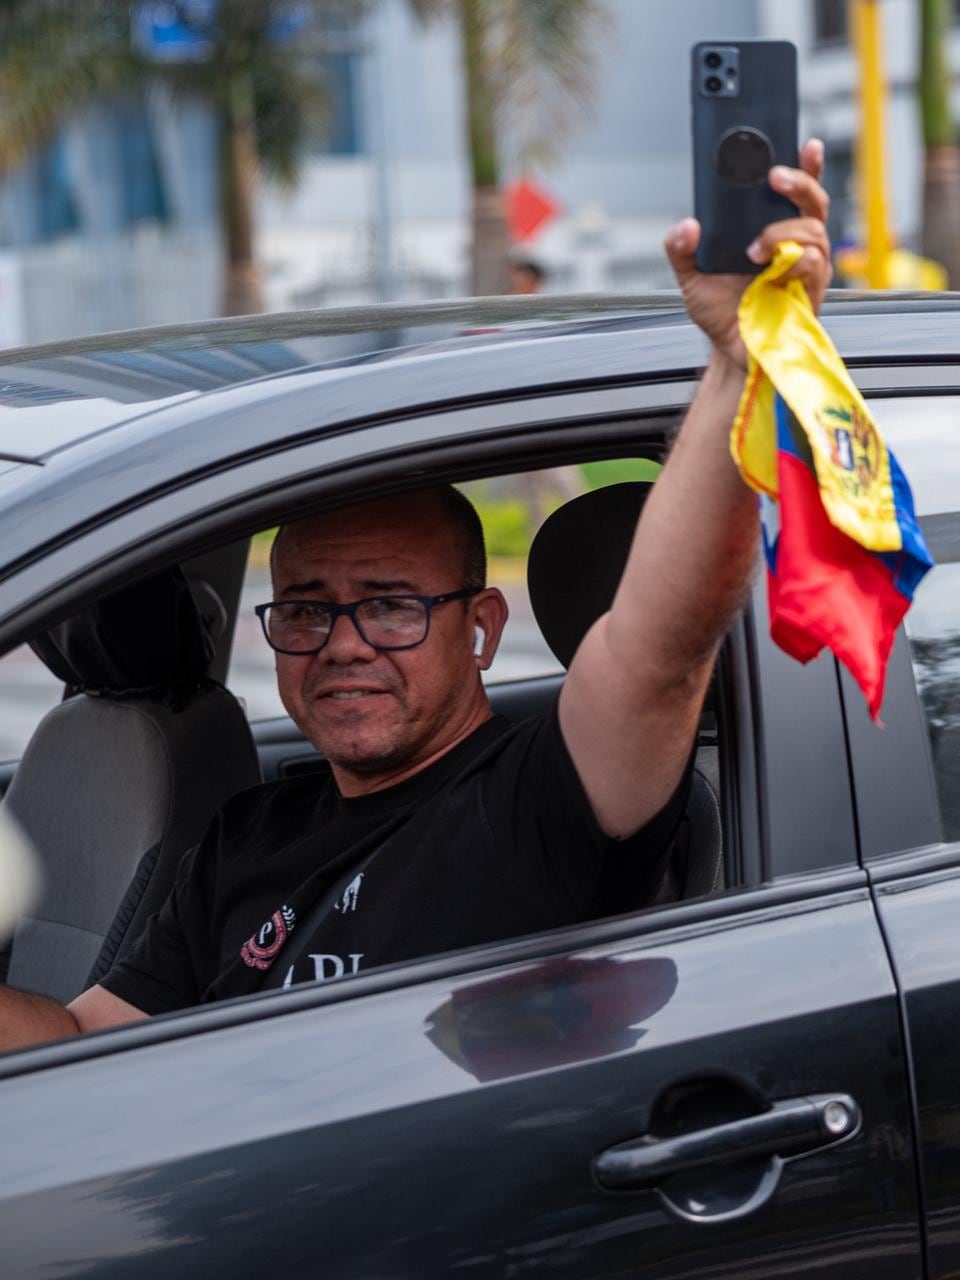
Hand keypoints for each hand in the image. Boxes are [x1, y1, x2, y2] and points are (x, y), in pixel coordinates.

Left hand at [665, 139, 831, 369]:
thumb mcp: (691, 275)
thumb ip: (681, 249)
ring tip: (754, 249)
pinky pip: (814, 263)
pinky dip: (794, 260)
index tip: (805, 144)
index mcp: (774, 231)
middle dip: (799, 182)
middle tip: (775, 178)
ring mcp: (808, 267)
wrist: (729, 349)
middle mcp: (797, 244)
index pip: (796, 193)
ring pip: (814, 230)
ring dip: (783, 231)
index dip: (807, 167)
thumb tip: (686, 227)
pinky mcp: (812, 290)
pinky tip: (773, 267)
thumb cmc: (720, 311)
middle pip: (814, 201)